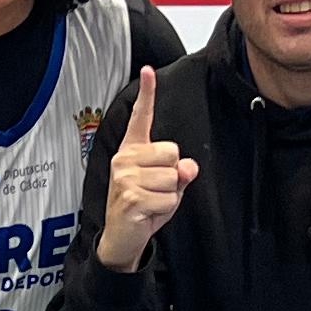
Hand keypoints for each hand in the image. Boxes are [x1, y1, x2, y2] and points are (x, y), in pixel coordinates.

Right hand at [96, 68, 196, 270]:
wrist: (122, 239)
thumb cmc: (143, 208)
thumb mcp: (167, 187)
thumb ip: (179, 171)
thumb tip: (188, 168)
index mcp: (132, 151)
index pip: (140, 119)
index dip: (147, 94)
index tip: (149, 71)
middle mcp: (125, 159)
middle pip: (173, 153)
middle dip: (173, 176)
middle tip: (155, 191)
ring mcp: (125, 178)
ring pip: (173, 177)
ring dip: (170, 196)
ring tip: (152, 203)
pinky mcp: (130, 197)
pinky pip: (168, 198)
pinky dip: (165, 210)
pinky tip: (148, 214)